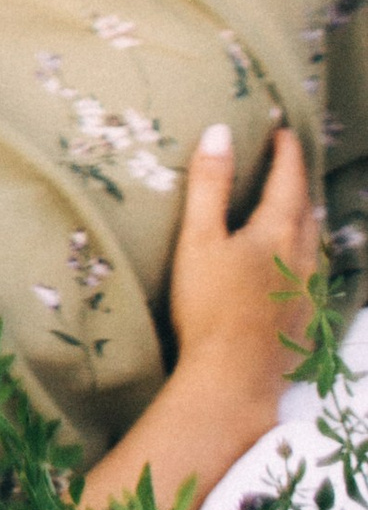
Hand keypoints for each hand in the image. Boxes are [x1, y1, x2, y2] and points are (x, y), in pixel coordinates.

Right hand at [168, 120, 320, 436]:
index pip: (289, 179)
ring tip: (288, 208)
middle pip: (307, 209)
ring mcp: (307, 290)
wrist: (232, 378)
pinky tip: (289, 265)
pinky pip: (309, 271)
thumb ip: (209, 185)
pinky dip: (301, 252)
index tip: (282, 131)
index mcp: (278, 231)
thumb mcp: (199, 239)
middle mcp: (302, 257)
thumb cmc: (209, 306)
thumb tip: (220, 131)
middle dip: (297, 182)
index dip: (286, 152)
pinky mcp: (303, 318)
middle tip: (286, 164)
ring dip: (302, 218)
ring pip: (312, 242)